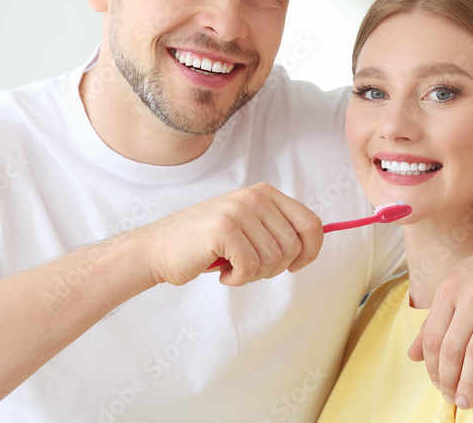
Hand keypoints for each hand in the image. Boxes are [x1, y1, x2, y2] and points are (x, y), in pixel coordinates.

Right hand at [139, 182, 323, 286]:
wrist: (158, 249)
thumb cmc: (205, 245)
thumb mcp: (247, 227)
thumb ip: (276, 229)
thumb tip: (314, 243)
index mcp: (265, 194)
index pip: (310, 223)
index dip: (311, 250)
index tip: (296, 266)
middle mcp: (254, 197)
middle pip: (293, 246)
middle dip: (275, 268)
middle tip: (248, 268)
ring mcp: (238, 211)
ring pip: (273, 260)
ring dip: (254, 274)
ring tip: (232, 267)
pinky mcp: (224, 229)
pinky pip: (251, 267)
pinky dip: (239, 279)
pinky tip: (223, 272)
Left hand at [408, 221, 472, 408]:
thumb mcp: (457, 285)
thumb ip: (434, 319)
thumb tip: (412, 355)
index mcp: (451, 287)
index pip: (433, 337)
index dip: (432, 367)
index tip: (438, 384)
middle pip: (453, 349)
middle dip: (449, 380)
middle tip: (452, 399)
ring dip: (470, 383)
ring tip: (468, 401)